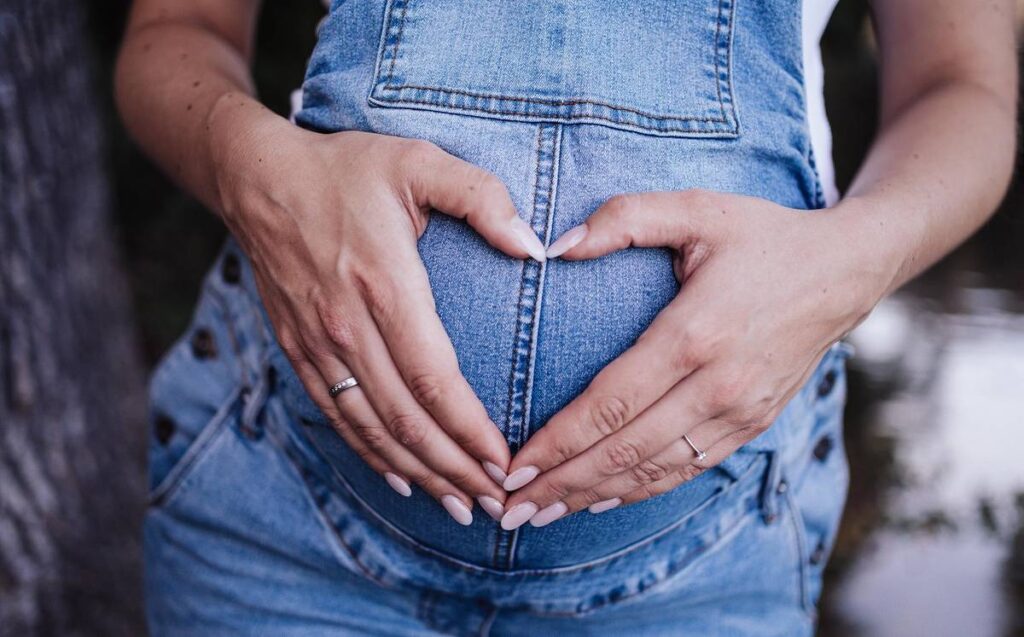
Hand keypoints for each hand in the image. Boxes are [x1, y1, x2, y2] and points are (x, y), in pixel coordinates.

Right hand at [209, 107, 547, 524]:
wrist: (257, 178)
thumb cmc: (347, 168)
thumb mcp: (419, 162)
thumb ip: (481, 198)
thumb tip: (535, 246)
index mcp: (385, 284)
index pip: (433, 378)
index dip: (469, 429)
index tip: (504, 462)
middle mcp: (348, 325)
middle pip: (406, 418)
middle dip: (453, 468)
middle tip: (495, 503)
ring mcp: (319, 344)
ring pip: (372, 428)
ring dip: (418, 473)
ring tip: (458, 506)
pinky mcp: (299, 350)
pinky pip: (338, 416)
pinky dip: (370, 455)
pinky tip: (401, 479)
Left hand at [499, 190, 884, 529]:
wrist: (846, 272)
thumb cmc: (764, 236)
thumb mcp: (697, 209)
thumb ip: (624, 219)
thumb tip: (555, 246)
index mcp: (695, 334)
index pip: (611, 403)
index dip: (558, 442)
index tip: (512, 466)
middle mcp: (718, 385)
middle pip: (624, 450)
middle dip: (561, 483)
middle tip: (508, 508)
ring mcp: (739, 413)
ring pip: (653, 471)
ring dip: (592, 497)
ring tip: (539, 515)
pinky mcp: (752, 425)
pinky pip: (687, 470)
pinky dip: (639, 491)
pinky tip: (600, 500)